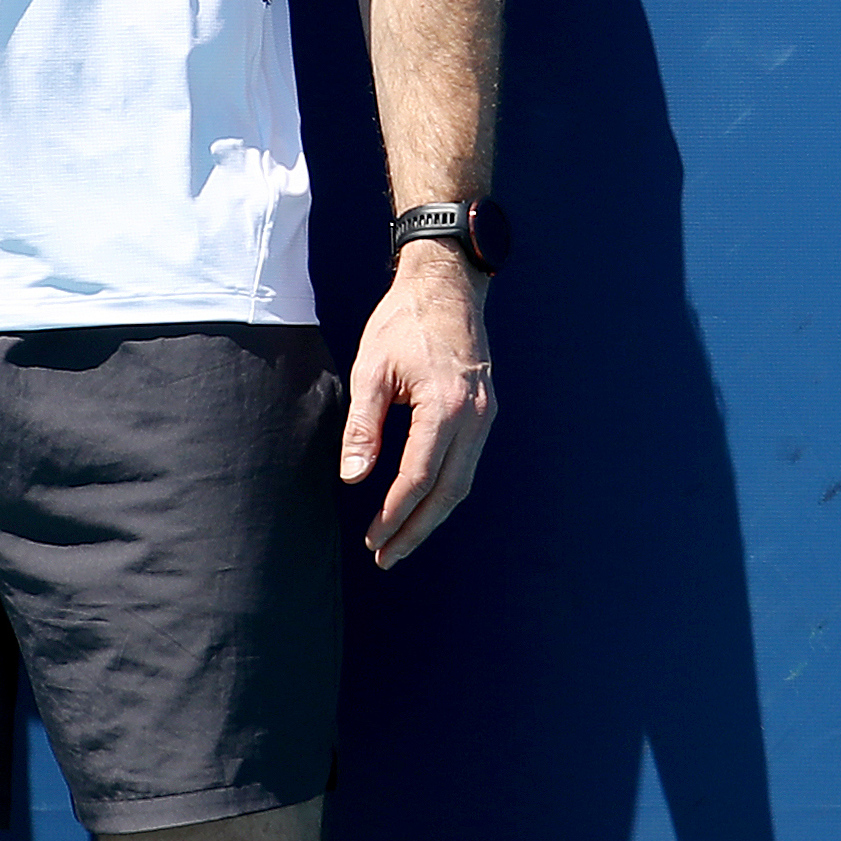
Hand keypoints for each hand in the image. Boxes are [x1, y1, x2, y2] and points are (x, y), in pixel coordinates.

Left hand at [342, 239, 495, 567]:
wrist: (447, 284)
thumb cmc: (404, 321)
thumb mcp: (371, 369)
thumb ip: (363, 426)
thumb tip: (354, 478)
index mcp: (446, 406)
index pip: (419, 476)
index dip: (394, 513)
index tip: (372, 537)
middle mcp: (475, 416)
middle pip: (449, 492)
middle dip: (416, 529)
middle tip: (386, 556)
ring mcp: (486, 415)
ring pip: (463, 482)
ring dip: (432, 515)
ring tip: (399, 539)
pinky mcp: (485, 411)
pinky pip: (468, 463)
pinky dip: (445, 490)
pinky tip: (421, 502)